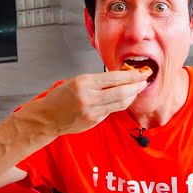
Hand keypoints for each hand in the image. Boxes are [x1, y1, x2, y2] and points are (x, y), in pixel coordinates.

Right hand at [33, 70, 149, 134]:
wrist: (47, 117)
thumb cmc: (60, 97)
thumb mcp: (76, 81)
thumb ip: (97, 81)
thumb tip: (119, 78)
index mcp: (83, 82)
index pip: (114, 78)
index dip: (131, 76)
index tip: (140, 72)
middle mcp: (88, 97)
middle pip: (121, 92)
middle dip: (136, 86)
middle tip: (144, 81)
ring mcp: (91, 111)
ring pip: (120, 103)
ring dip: (131, 96)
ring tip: (137, 90)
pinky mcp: (93, 121)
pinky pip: (111, 110)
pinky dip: (120, 104)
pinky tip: (123, 99)